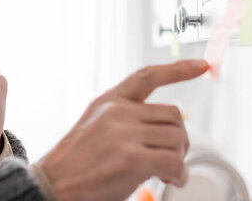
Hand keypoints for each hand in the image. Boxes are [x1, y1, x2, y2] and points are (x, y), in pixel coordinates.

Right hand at [38, 59, 208, 200]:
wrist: (50, 185)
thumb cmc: (74, 165)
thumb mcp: (94, 129)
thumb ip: (125, 121)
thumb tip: (163, 132)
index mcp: (107, 102)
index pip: (147, 77)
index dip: (177, 69)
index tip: (201, 65)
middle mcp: (116, 111)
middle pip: (173, 115)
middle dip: (179, 139)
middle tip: (171, 159)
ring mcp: (123, 133)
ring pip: (178, 137)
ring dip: (179, 158)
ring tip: (166, 173)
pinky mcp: (131, 158)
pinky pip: (174, 161)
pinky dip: (178, 174)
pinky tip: (168, 180)